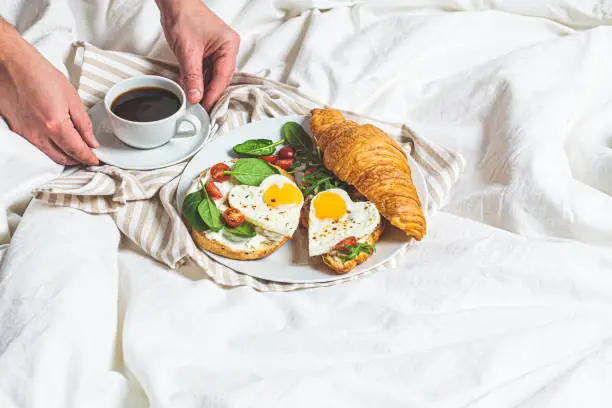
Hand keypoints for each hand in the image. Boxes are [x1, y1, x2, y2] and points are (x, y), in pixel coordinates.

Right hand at [0, 34, 98, 165]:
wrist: (12, 65)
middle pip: (63, 157)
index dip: (88, 158)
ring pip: (49, 154)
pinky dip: (50, 148)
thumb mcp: (71, 97)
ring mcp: (26, 133)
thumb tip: (91, 140)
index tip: (94, 160)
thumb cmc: (39, 74)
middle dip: (77, 160)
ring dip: (64, 156)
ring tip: (75, 152)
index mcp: (55, 124)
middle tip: (87, 157)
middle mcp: (39, 133)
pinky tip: (57, 142)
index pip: (76, 150)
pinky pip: (38, 146)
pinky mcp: (17, 129)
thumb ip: (83, 123)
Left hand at [157, 0, 239, 110]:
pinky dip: (196, 78)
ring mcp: (218, 50)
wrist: (174, 3)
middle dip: (207, 91)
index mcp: (229, 45)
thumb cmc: (184, 16)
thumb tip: (196, 96)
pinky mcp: (209, 51)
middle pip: (220, 78)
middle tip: (198, 106)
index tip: (205, 106)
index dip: (213, 93)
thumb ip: (192, 77)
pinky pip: (205, 70)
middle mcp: (227, 48)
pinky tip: (188, 85)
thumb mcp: (187, 51)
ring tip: (191, 97)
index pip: (223, 76)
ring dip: (200, 86)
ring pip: (212, 75)